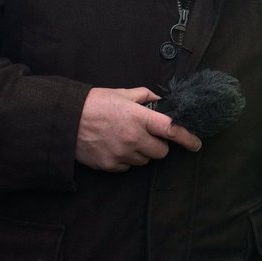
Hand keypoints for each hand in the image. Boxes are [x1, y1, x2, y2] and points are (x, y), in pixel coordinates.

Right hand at [75, 86, 201, 171]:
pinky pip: (127, 167)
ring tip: (125, 139)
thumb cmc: (94, 103)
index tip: (196, 143)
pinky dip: (125, 160)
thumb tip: (160, 101)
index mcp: (139, 117)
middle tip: (147, 135)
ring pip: (144, 161)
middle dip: (158, 145)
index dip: (188, 138)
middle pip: (161, 152)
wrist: (65, 120)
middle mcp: (133, 138)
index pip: (171, 129)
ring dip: (141, 153)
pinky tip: (114, 147)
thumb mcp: (121, 93)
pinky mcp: (110, 165)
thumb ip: (144, 96)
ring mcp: (122, 154)